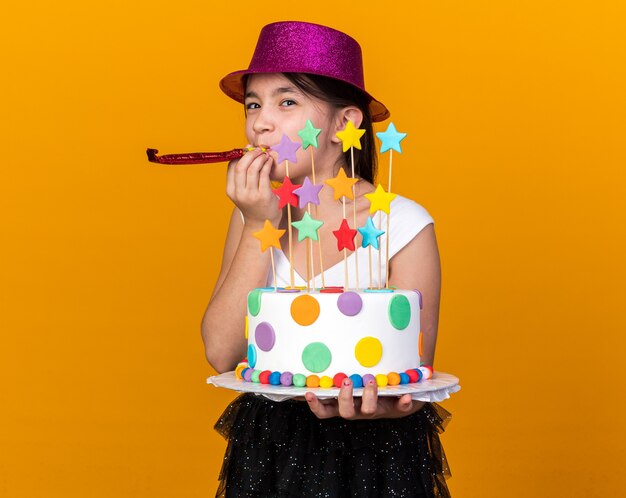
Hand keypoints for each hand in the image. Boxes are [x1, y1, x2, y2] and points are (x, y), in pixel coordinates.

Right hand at [226, 146, 279, 227]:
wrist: (263, 225)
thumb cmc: (254, 206)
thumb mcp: (242, 193)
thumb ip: (242, 178)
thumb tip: (246, 152)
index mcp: (231, 191)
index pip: (231, 167)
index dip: (239, 155)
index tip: (247, 149)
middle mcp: (239, 193)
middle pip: (241, 166)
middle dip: (250, 154)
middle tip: (258, 149)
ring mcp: (251, 195)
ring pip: (252, 169)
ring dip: (259, 158)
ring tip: (265, 154)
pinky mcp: (263, 196)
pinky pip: (264, 175)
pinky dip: (266, 165)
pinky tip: (269, 161)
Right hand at [304, 378, 424, 419]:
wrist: (395, 397)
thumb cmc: (364, 387)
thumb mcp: (350, 383)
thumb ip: (335, 375)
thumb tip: (314, 361)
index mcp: (344, 405)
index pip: (325, 411)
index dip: (316, 405)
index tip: (309, 393)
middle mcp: (357, 411)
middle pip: (346, 413)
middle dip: (345, 397)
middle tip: (347, 380)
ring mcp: (376, 411)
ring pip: (369, 411)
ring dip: (369, 396)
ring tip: (371, 380)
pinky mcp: (395, 409)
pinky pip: (400, 409)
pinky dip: (403, 403)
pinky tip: (407, 395)